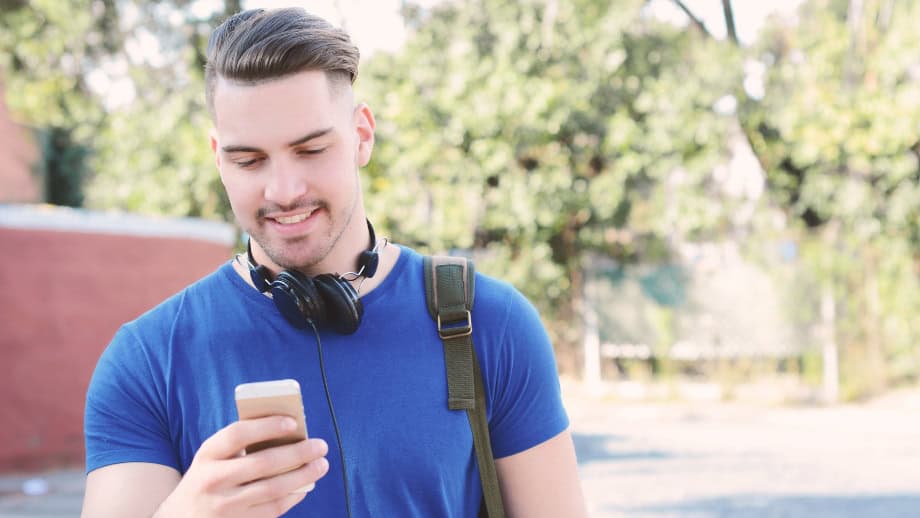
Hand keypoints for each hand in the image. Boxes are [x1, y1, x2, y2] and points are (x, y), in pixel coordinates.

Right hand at [154, 416, 328, 517]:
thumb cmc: (208, 479)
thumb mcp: (213, 459)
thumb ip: (242, 447)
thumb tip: (291, 437)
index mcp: (207, 455)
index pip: (237, 434)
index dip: (267, 426)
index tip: (294, 422)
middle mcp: (212, 480)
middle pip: (263, 463)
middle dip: (298, 453)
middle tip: (321, 445)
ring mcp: (224, 506)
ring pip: (273, 489)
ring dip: (303, 476)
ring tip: (321, 465)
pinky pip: (273, 509)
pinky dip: (293, 496)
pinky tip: (305, 486)